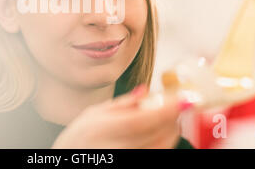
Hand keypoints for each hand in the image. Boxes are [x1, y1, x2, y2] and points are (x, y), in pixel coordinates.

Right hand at [51, 85, 191, 148]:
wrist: (69, 160)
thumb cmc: (80, 137)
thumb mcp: (95, 113)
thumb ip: (123, 104)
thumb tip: (146, 92)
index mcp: (103, 129)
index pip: (143, 120)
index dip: (167, 109)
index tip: (185, 98)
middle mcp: (116, 148)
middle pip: (157, 134)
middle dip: (173, 116)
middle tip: (176, 103)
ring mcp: (126, 159)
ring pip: (161, 146)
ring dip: (171, 130)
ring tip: (166, 118)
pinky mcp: (134, 164)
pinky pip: (158, 154)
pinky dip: (164, 142)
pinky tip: (160, 133)